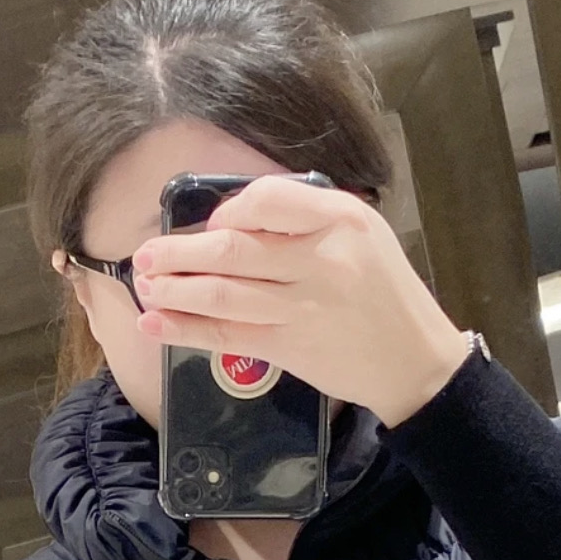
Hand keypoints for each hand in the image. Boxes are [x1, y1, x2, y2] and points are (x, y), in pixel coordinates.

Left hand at [130, 175, 470, 427]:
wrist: (415, 360)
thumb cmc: (384, 291)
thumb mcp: (362, 233)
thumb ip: (306, 218)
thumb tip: (234, 219)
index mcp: (339, 219)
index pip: (265, 200)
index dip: (225, 211)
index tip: (209, 224)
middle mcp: (320, 260)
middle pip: (231, 249)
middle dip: (177, 252)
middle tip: (145, 256)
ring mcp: (302, 307)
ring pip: (222, 292)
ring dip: (174, 289)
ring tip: (145, 286)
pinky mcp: (290, 348)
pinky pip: (226, 335)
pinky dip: (186, 329)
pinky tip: (158, 324)